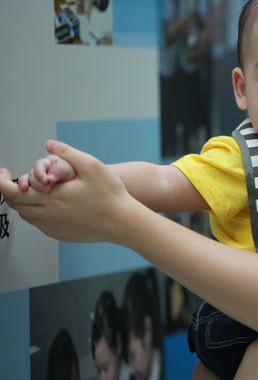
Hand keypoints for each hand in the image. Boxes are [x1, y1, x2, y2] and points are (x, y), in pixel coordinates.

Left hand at [0, 140, 129, 242]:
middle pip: (14, 205)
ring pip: (25, 215)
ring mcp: (53, 227)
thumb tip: (50, 145)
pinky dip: (37, 214)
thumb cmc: (110, 195)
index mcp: (50, 197)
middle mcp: (47, 215)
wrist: (123, 222)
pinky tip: (50, 205)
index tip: (1, 173)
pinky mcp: (60, 234)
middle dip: (9, 191)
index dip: (0, 181)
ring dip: (23, 203)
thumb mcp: (91, 165)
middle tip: (13, 180)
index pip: (10, 192)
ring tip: (33, 191)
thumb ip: (67, 152)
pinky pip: (39, 224)